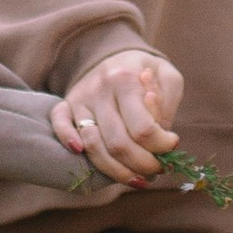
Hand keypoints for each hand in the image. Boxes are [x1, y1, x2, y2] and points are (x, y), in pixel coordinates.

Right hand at [53, 49, 183, 186]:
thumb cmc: (147, 70)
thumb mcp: (168, 77)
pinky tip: (82, 154)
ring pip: (92, 144)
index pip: (142, 128)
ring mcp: (80, 98)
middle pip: (117, 142)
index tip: (172, 145)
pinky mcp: (67, 104)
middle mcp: (99, 89)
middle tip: (157, 169)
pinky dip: (67, 140)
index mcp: (126, 79)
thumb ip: (168, 103)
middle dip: (142, 165)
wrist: (117, 54)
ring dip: (116, 170)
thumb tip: (160, 130)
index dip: (160, 146)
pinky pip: (59, 124)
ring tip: (137, 178)